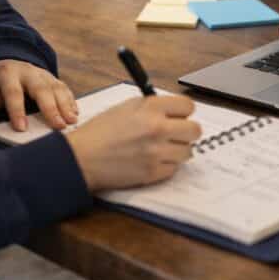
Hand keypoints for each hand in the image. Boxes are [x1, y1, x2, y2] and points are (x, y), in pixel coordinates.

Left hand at [0, 59, 77, 130]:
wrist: (7, 61)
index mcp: (8, 74)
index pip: (13, 93)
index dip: (17, 111)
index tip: (22, 128)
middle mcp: (28, 72)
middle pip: (41, 89)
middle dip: (51, 108)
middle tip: (59, 125)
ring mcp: (42, 74)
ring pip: (56, 87)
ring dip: (65, 105)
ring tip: (71, 121)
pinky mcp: (52, 78)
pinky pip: (64, 88)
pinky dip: (70, 101)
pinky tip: (75, 113)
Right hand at [65, 94, 201, 191]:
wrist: (82, 158)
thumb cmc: (100, 132)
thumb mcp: (126, 107)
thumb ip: (153, 106)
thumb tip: (174, 110)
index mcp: (151, 108)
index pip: (188, 106)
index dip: (183, 112)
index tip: (178, 116)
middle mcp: (158, 128)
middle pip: (195, 130)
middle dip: (186, 132)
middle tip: (175, 134)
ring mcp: (157, 152)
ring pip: (188, 152)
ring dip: (177, 150)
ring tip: (159, 149)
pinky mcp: (154, 173)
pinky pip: (174, 169)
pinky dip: (165, 166)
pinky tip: (150, 160)